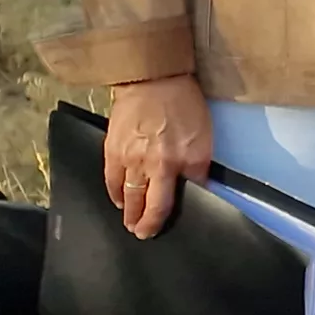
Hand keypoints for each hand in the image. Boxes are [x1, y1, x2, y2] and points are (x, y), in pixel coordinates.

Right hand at [102, 75, 212, 239]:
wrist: (153, 80)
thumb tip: (196, 187)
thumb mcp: (204, 137)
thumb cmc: (183, 106)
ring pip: (127, 196)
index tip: (158, 230)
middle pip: (146, 204)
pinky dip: (114, 193)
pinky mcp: (112, 150)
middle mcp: (154, 164)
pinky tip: (118, 199)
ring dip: (128, 212)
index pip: (170, 202)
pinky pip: (111, 180)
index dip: (162, 220)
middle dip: (144, 223)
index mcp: (179, 161)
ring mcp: (130, 158)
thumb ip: (198, 166)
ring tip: (130, 222)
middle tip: (142, 234)